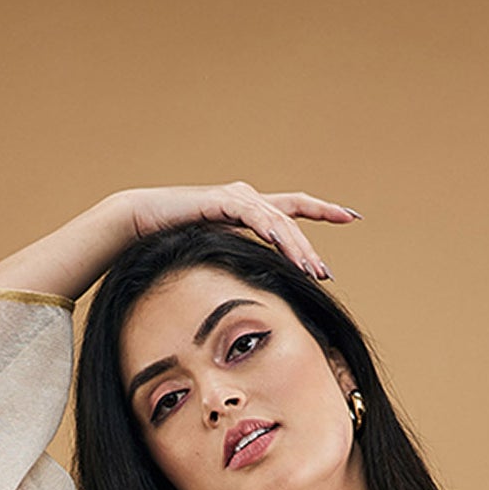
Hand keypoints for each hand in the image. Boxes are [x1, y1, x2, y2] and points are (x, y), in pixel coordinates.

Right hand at [120, 184, 359, 280]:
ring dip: (296, 248)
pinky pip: (254, 215)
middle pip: (291, 221)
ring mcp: (236, 197)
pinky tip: (283, 244)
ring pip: (277, 221)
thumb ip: (237, 265)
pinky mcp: (221, 200)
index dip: (324, 210)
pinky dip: (270, 230)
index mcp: (249, 210)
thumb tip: (255, 292)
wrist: (137, 224)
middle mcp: (247, 199)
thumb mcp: (214, 257)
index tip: (352, 216)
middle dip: (310, 249)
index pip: (294, 208)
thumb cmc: (170, 244)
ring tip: (311, 271)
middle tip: (326, 275)